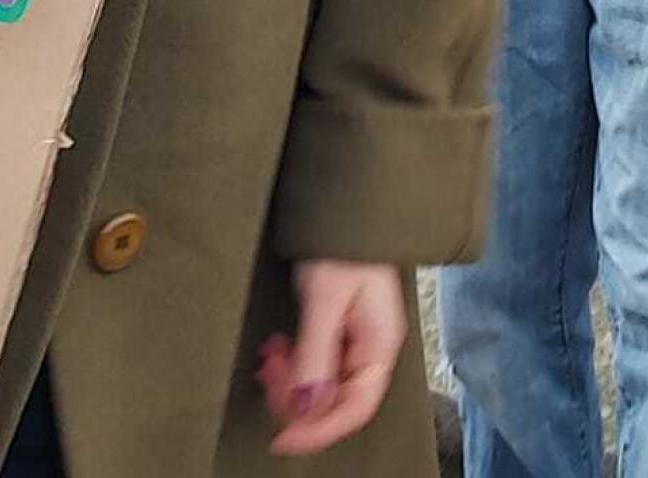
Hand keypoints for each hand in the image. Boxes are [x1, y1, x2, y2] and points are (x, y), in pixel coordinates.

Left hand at [257, 260, 405, 455]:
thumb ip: (316, 353)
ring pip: (320, 386)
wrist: (347, 209)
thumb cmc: (345, 245)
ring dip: (290, 380)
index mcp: (378, 345)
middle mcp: (369, 349)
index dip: (319, 429)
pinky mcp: (336, 332)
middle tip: (269, 374)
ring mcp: (352, 342)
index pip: (355, 407)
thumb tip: (306, 405)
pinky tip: (277, 347)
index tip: (282, 437)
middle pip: (334, 400)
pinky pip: (313, 367)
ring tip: (270, 354)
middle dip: (297, 399)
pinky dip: (291, 365)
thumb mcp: (326, 298)